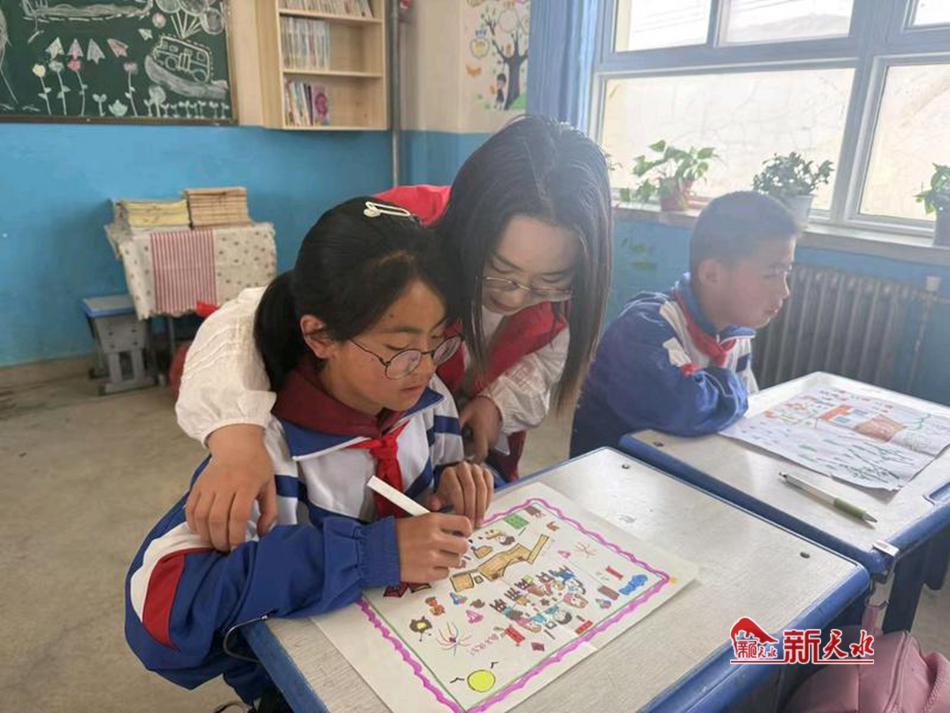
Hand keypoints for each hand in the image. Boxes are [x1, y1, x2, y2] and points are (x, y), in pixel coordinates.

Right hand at [186, 424, 276, 551]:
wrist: (237, 444)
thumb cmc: (256, 466)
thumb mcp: (270, 486)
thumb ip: (269, 511)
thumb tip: (264, 534)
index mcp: (246, 484)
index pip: (238, 515)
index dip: (237, 536)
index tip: (239, 547)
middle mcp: (225, 484)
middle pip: (217, 519)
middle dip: (221, 540)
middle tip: (226, 549)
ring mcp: (208, 484)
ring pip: (201, 516)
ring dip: (206, 535)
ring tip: (215, 542)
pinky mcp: (197, 485)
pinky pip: (190, 509)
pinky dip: (194, 524)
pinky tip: (203, 531)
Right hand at [395, 513, 472, 582]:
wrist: (375, 550)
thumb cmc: (394, 533)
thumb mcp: (416, 518)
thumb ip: (437, 523)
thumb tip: (455, 529)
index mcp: (432, 520)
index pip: (464, 523)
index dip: (466, 529)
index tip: (463, 533)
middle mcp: (434, 538)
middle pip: (463, 546)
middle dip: (459, 547)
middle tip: (452, 547)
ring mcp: (431, 558)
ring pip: (456, 561)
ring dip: (450, 559)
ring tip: (439, 556)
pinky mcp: (426, 574)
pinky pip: (445, 573)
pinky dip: (440, 571)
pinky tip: (430, 565)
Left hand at [426, 461, 494, 527]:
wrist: (459, 481)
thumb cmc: (449, 491)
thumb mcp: (440, 497)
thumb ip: (436, 502)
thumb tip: (434, 506)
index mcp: (449, 472)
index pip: (457, 490)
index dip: (461, 506)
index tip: (462, 520)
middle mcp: (463, 467)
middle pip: (470, 489)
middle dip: (472, 509)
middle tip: (472, 523)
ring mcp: (476, 469)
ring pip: (482, 489)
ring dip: (481, 508)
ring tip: (478, 521)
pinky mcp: (486, 472)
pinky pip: (490, 488)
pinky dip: (487, 502)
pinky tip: (484, 512)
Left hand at [459, 395, 501, 462]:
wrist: (495, 402)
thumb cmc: (481, 406)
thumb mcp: (466, 413)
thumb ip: (457, 424)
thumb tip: (448, 433)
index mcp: (483, 435)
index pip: (480, 454)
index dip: (473, 461)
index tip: (465, 464)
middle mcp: (491, 439)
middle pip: (478, 452)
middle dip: (469, 450)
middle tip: (461, 442)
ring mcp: (494, 439)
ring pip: (482, 448)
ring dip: (474, 445)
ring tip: (468, 434)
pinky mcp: (496, 437)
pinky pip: (486, 444)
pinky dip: (479, 441)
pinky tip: (474, 432)